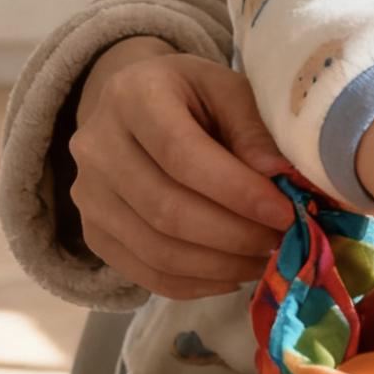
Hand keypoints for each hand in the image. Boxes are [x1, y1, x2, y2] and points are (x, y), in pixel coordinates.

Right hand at [66, 37, 295, 300]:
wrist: (133, 107)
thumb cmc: (191, 95)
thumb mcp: (227, 89)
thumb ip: (253, 131)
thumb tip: (280, 180)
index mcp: (133, 96)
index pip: (181, 154)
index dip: (237, 191)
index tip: (285, 212)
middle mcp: (97, 147)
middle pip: (166, 209)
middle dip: (235, 235)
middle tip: (283, 241)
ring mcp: (88, 195)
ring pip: (156, 250)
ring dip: (221, 265)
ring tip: (266, 260)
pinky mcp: (93, 233)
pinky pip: (145, 274)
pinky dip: (196, 284)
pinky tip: (233, 274)